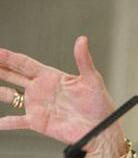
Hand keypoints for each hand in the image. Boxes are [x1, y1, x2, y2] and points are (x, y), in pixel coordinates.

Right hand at [0, 36, 125, 156]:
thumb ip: (83, 59)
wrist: (100, 128)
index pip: (25, 64)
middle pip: (14, 76)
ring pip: (10, 96)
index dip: (10, 58)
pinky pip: (16, 122)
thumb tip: (82, 39)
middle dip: (0, 69)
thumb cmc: (99, 102)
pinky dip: (5, 122)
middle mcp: (42, 89)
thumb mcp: (92, 78)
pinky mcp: (38, 122)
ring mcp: (38, 105)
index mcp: (52, 76)